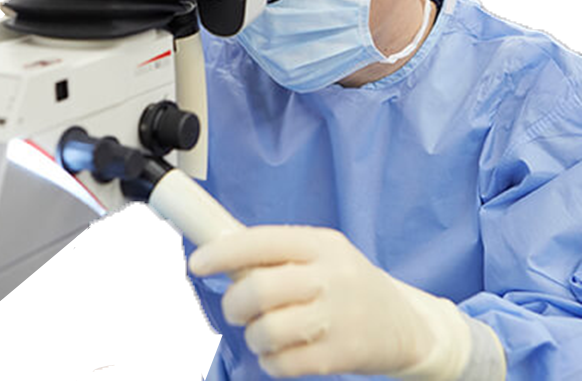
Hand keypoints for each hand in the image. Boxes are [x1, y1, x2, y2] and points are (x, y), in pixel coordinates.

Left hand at [188, 225, 471, 379]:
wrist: (407, 324)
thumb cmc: (350, 284)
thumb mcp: (323, 253)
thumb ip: (279, 254)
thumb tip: (223, 257)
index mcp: (320, 244)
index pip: (261, 241)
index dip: (223, 252)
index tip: (198, 263)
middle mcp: (330, 276)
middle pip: (259, 289)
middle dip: (235, 304)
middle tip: (238, 309)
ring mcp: (337, 317)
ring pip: (267, 329)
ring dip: (253, 336)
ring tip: (264, 333)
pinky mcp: (341, 355)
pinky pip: (283, 363)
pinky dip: (271, 361)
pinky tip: (281, 353)